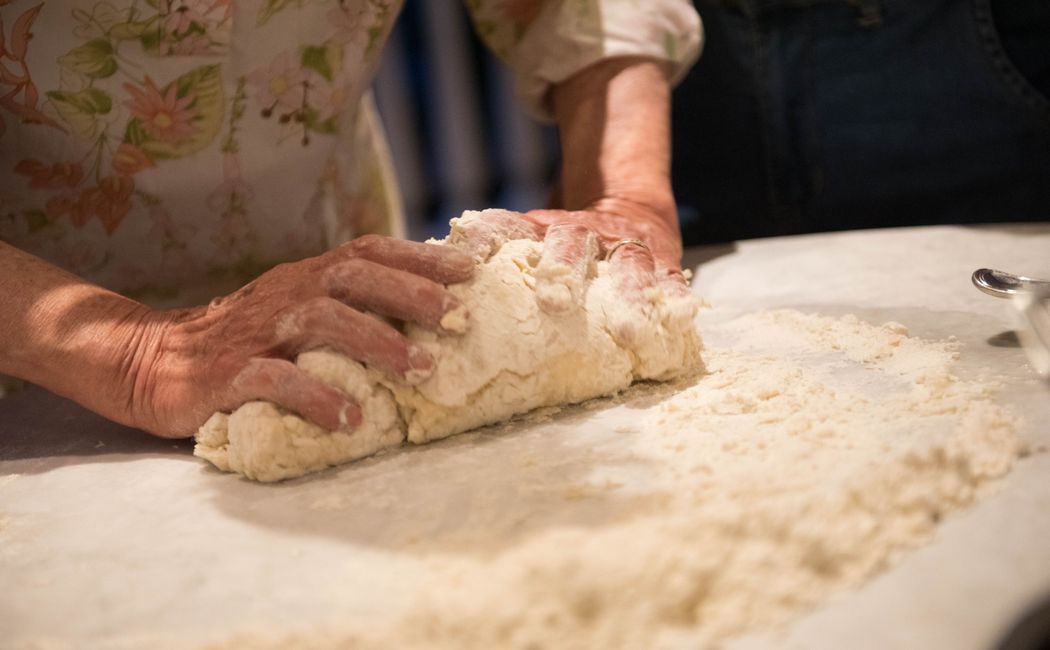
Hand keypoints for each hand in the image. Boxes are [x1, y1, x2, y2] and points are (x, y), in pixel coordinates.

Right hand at [127, 235, 473, 437]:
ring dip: (376, 341)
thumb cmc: (247, 340)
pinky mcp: (228, 374)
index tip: (471, 270)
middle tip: (458, 318)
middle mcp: (287, 295)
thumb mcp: (296, 310)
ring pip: (321, 320)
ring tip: (420, 369)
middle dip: (410, 293)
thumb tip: (428, 315)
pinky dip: (315, 397)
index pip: (369, 252)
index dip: (420, 257)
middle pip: (353, 277)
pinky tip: (350, 419)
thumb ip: (347, 306)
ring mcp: (258, 333)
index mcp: (307, 278)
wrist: (153, 360)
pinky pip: (273, 380)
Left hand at [450, 201, 690, 340]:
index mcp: (539, 228)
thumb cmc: (563, 246)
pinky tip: (681, 319)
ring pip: (627, 263)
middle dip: (563, 270)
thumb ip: (489, 260)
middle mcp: (582, 232)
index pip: (509, 225)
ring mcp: (625, 245)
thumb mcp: (528, 239)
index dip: (488, 237)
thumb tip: (421, 294)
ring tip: (630, 330)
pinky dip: (676, 299)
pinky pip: (671, 280)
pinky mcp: (661, 261)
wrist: (629, 208)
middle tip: (554, 303)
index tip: (468, 255)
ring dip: (629, 295)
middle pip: (571, 242)